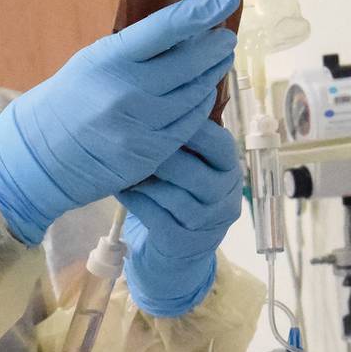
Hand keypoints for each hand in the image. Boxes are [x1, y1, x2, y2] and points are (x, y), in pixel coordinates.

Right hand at [0, 0, 238, 244]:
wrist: (41, 154)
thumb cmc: (70, 99)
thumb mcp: (93, 61)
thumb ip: (135, 50)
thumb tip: (185, 31)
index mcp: (109, 59)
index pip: (164, 28)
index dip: (200, 11)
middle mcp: (126, 91)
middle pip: (189, 64)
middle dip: (214, 47)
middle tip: (226, 37)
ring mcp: (140, 125)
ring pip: (194, 95)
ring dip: (211, 75)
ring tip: (219, 61)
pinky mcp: (149, 153)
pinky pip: (188, 125)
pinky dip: (200, 107)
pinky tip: (202, 95)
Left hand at [117, 118, 242, 316]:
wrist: (174, 253)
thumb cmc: (176, 194)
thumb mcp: (188, 165)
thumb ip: (181, 139)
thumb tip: (156, 99)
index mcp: (229, 171)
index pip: (221, 146)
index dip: (195, 130)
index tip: (164, 114)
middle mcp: (226, 198)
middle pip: (199, 175)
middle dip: (165, 159)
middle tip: (134, 143)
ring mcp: (208, 226)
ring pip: (177, 199)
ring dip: (146, 181)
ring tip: (122, 167)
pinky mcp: (184, 245)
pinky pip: (158, 219)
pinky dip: (137, 202)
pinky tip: (122, 190)